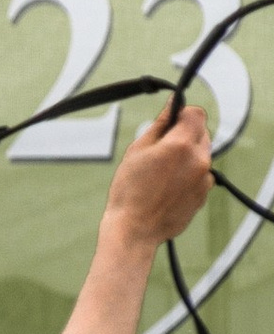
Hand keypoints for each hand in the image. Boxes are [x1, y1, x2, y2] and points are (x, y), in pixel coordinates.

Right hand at [106, 102, 214, 250]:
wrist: (135, 230)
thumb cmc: (129, 191)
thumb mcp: (138, 150)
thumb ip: (160, 124)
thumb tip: (174, 104)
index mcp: (181, 145)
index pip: (197, 114)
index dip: (183, 115)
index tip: (170, 123)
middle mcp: (199, 160)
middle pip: (201, 133)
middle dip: (184, 136)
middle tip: (160, 152)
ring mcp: (204, 179)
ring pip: (201, 154)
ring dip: (187, 156)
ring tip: (162, 174)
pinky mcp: (204, 194)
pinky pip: (200, 174)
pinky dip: (189, 175)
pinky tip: (168, 187)